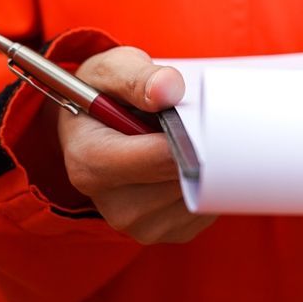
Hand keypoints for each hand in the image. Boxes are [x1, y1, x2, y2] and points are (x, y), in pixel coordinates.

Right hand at [57, 46, 215, 243]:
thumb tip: (167, 90)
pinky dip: (213, 185)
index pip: (154, 159)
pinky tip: (194, 161)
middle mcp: (112, 203)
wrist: (102, 126)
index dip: (186, 140)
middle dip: (199, 151)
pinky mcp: (170, 231)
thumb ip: (137, 77)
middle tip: (206, 124)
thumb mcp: (112, 70)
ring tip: (192, 141)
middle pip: (181, 180)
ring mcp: (141, 223)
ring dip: (207, 167)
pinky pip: (209, 209)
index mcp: (89, 163)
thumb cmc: (108, 93)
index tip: (207, 121)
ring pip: (199, 195)